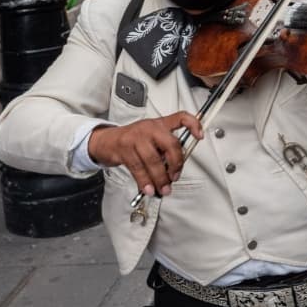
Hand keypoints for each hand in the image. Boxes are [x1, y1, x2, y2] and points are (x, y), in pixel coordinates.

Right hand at [87, 111, 203, 197]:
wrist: (106, 141)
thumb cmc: (133, 140)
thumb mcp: (152, 139)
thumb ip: (165, 150)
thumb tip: (175, 170)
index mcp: (160, 124)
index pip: (181, 118)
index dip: (193, 125)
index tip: (200, 136)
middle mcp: (150, 128)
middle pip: (170, 144)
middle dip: (176, 164)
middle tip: (175, 177)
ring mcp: (136, 137)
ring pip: (153, 160)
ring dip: (160, 178)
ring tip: (163, 189)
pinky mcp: (124, 149)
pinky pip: (138, 168)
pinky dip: (145, 181)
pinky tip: (149, 189)